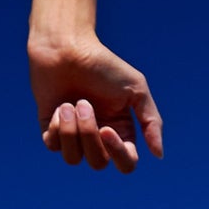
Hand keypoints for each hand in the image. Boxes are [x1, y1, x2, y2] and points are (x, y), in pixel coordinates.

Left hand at [28, 33, 163, 171]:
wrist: (65, 46)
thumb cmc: (103, 64)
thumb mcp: (137, 89)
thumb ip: (152, 122)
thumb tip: (158, 154)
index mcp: (120, 131)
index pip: (126, 163)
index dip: (118, 153)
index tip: (106, 129)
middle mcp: (98, 138)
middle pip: (98, 163)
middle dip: (89, 135)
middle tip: (83, 103)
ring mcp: (73, 136)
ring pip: (73, 158)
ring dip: (71, 130)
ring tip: (68, 103)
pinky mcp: (50, 129)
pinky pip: (54, 146)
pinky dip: (56, 126)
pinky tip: (58, 105)